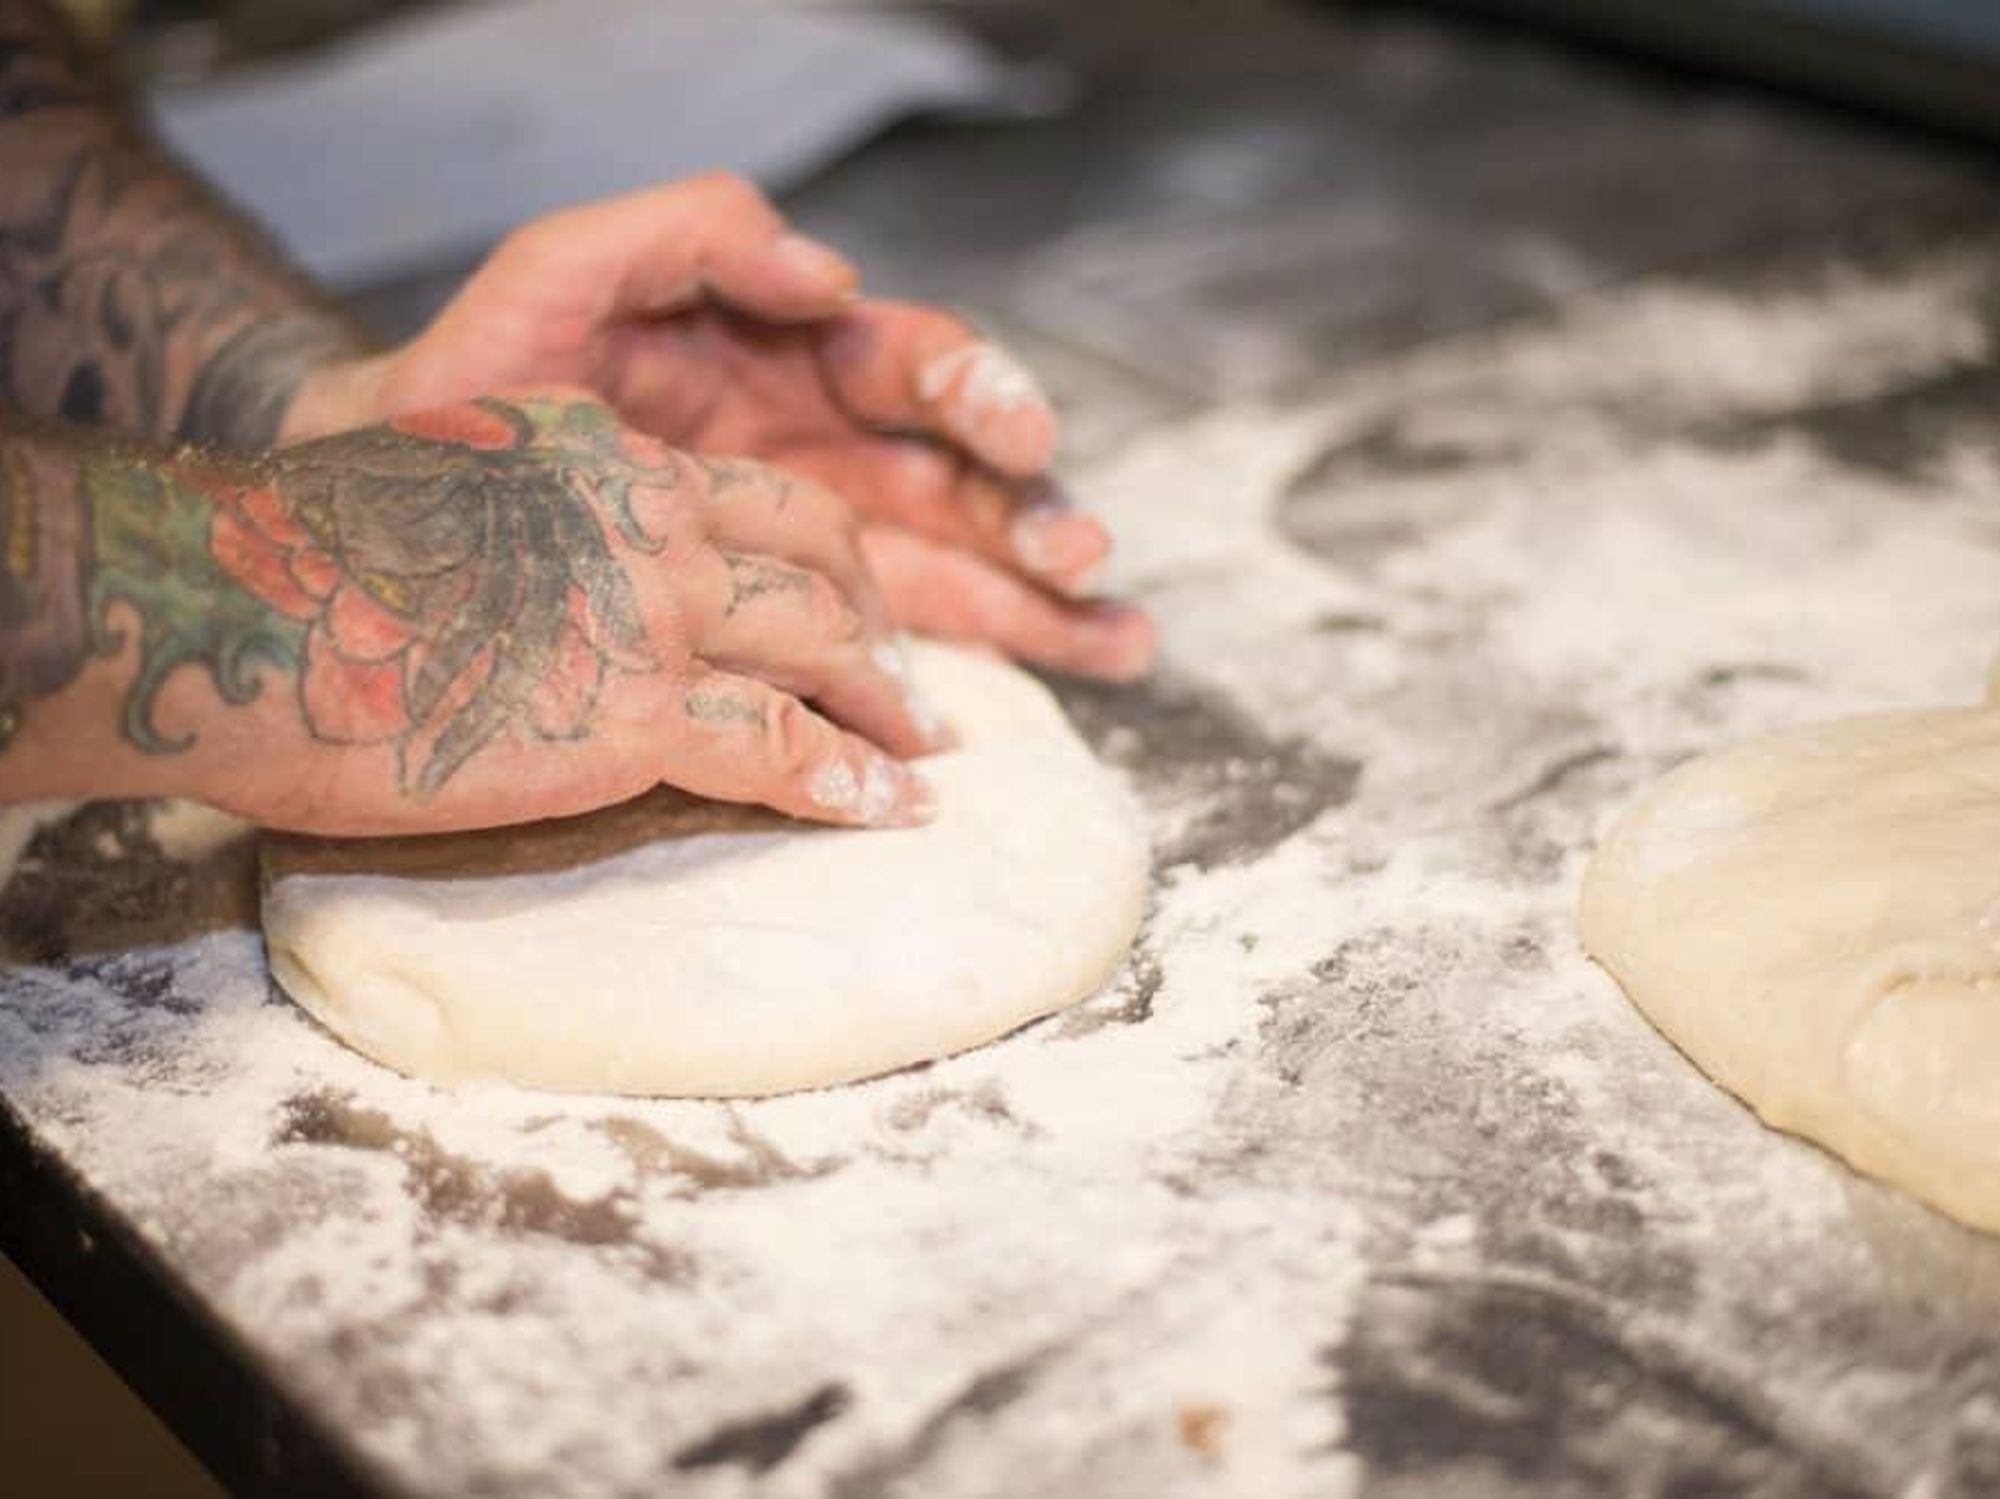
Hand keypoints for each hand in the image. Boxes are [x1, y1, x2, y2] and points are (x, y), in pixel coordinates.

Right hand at [170, 394, 944, 834]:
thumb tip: (559, 598)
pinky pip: (785, 745)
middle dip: (879, 617)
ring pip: (824, 637)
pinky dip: (849, 780)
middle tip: (907, 675)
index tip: (841, 600)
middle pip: (819, 548)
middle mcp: (646, 508)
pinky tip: (885, 808)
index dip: (816, 550)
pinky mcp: (637, 710)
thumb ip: (530, 530)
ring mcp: (650, 607)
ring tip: (924, 747)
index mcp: (597, 450)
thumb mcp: (441, 499)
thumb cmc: (296, 576)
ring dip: (889, 699)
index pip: (747, 492)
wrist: (229, 610)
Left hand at [284, 175, 1154, 680]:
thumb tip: (829, 272)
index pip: (902, 360)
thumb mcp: (560, 277)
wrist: (384, 506)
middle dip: (1028, 505)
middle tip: (1075, 553)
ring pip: (965, 551)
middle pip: (958, 467)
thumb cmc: (467, 386)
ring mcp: (819, 528)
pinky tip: (1086, 657)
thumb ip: (687, 237)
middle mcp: (818, 438)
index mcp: (779, 354)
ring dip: (1046, 589)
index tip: (1006, 428)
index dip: (968, 385)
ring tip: (1115, 635)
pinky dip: (1011, 642)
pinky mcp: (805, 610)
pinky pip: (921, 620)